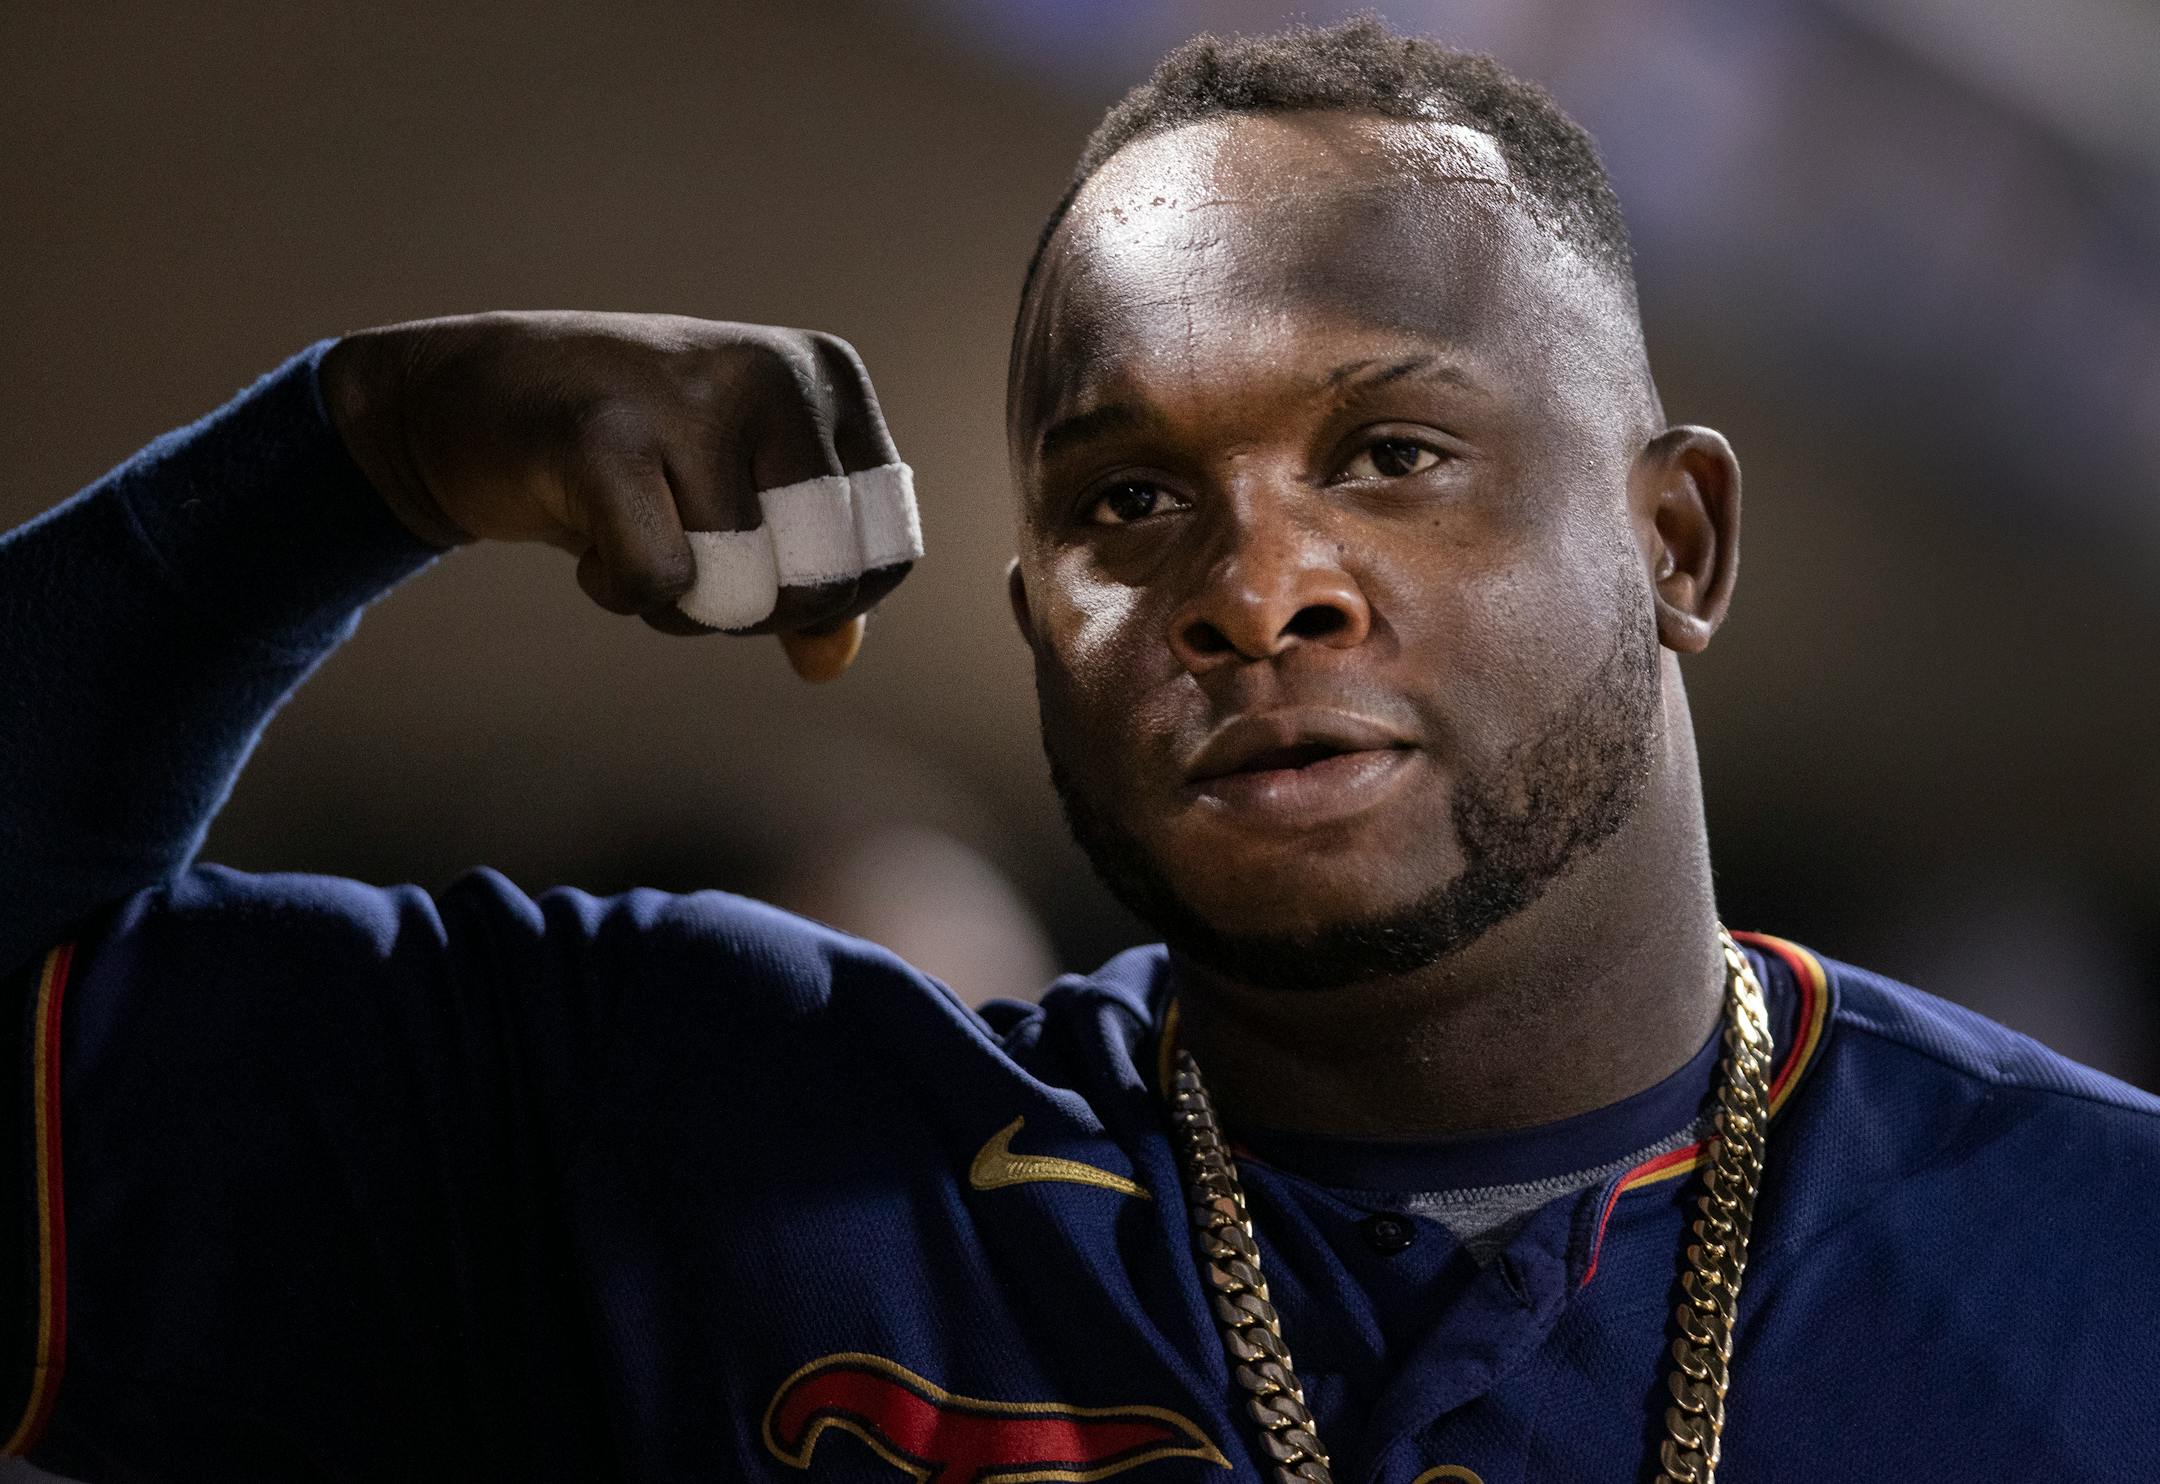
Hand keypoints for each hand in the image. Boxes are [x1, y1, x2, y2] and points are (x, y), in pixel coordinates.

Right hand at [319, 311, 916, 679]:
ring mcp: (694, 394)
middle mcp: (777, 372)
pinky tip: (583, 527)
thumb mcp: (739, 509)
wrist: (470, 396)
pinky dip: (617, 591)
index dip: (820, 604)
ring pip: (739, 590)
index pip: (887, 556)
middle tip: (686, 555)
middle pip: (822, 584)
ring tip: (629, 525)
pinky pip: (658, 583)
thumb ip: (806, 588)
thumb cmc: (626, 459)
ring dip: (675, 600)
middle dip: (750, 611)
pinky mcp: (605, 435)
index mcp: (830, 378)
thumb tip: (830, 662)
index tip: (754, 565)